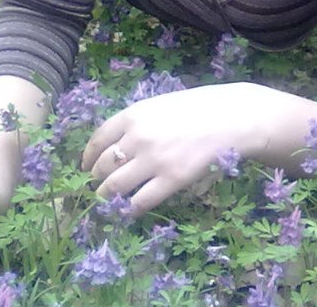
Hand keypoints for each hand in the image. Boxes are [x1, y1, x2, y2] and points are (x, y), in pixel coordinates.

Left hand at [81, 83, 269, 214]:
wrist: (230, 118)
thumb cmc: (197, 108)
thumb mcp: (159, 105)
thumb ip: (137, 123)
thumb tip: (116, 145)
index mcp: (133, 115)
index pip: (98, 140)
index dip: (88, 157)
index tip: (85, 167)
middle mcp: (137, 138)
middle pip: (103, 166)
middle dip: (97, 179)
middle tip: (100, 186)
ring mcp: (153, 160)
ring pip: (115, 187)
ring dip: (107, 197)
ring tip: (109, 201)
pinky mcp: (170, 180)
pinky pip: (140, 201)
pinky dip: (130, 209)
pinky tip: (131, 210)